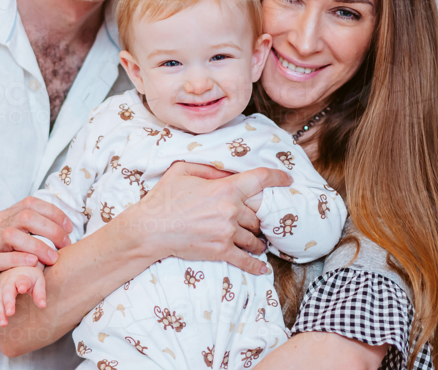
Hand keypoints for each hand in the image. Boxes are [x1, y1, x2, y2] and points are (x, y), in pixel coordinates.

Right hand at [0, 196, 72, 319]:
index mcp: (4, 219)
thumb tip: (64, 232)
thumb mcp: (16, 246)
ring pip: (11, 234)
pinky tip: (33, 263)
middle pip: (25, 216)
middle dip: (51, 229)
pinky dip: (17, 259)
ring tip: (52, 258)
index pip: (30, 203)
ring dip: (37, 245)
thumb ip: (33, 235)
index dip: (53, 212)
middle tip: (64, 245)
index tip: (69, 228)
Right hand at [0, 265, 46, 326]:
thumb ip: (40, 293)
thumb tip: (43, 306)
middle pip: (7, 291)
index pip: (22, 280)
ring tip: (3, 323)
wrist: (19, 264)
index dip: (22, 284)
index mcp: (21, 276)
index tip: (22, 289)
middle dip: (8, 302)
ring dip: (0, 311)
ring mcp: (0, 286)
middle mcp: (8, 280)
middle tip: (11, 313)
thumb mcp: (39, 280)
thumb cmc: (31, 275)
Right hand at [129, 162, 290, 274]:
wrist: (149, 230)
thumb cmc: (163, 198)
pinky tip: (261, 268)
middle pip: (256, 214)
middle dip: (257, 216)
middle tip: (258, 219)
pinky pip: (244, 260)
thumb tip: (228, 172)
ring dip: (258, 240)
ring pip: (253, 237)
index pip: (259, 180)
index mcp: (225, 189)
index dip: (277, 177)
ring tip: (259, 242)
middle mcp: (230, 211)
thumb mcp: (183, 171)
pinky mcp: (220, 251)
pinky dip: (255, 265)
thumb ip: (210, 168)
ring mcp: (226, 233)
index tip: (288, 179)